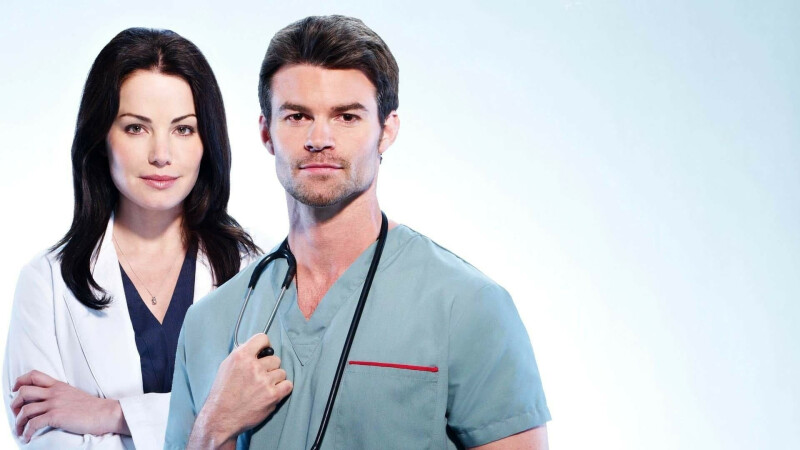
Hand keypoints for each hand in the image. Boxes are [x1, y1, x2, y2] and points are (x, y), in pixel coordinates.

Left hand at [11, 370, 127, 442]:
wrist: (106, 413)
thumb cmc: (92, 407)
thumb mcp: (74, 394)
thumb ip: (60, 394)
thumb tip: (47, 402)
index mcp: (58, 385)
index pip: (33, 375)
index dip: (19, 382)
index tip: (15, 391)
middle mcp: (54, 392)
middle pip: (23, 391)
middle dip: (14, 405)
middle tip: (16, 415)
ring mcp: (55, 404)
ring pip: (25, 410)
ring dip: (18, 423)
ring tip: (20, 431)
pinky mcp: (56, 417)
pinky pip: (33, 424)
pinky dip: (26, 432)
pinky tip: (28, 438)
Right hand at [190, 333, 292, 447]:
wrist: (221, 418)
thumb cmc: (223, 393)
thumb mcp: (226, 366)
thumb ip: (242, 355)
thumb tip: (256, 348)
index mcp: (241, 356)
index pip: (262, 338)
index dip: (265, 346)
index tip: (264, 353)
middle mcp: (253, 366)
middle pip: (275, 359)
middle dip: (269, 368)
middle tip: (259, 378)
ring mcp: (264, 381)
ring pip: (282, 372)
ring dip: (275, 380)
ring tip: (263, 388)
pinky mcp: (272, 395)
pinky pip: (288, 385)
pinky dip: (282, 389)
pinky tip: (272, 393)